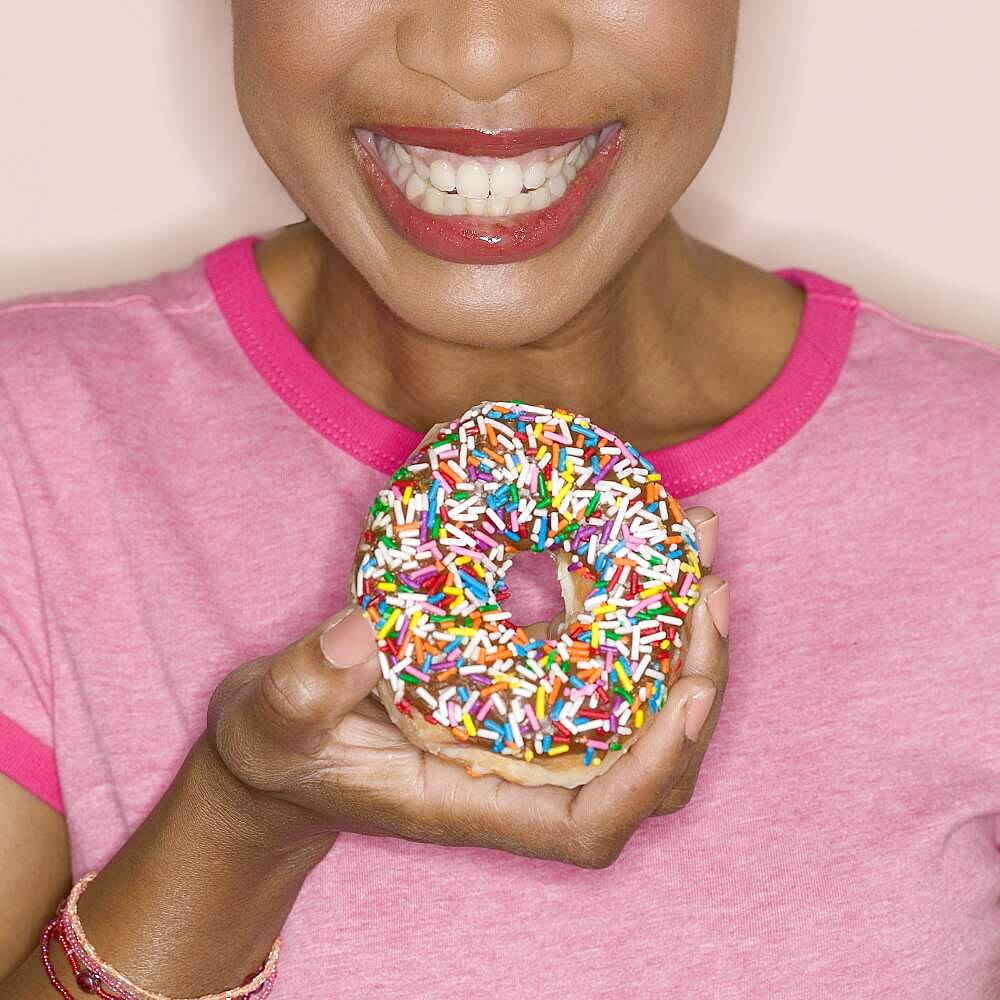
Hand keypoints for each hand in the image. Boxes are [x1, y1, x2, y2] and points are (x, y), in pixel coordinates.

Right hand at [206, 509, 727, 868]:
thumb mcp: (274, 721)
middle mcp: (520, 779)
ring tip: (694, 543)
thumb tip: (361, 630)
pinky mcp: (520, 692)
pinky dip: (632, 609)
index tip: (685, 695)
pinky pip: (599, 663)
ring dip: (680, 635)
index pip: (589, 824)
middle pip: (646, 765)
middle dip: (694, 682)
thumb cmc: (279, 750)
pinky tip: (635, 541)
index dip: (649, 772)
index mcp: (474, 803)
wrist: (282, 747)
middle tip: (707, 584)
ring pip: (639, 711)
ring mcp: (528, 737)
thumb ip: (306, 689)